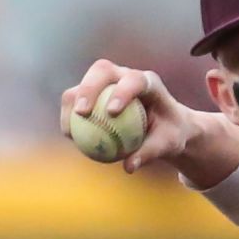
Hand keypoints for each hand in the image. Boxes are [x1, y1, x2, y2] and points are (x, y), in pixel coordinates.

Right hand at [60, 60, 205, 174]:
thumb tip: (129, 167)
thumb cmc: (169, 134)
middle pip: (102, 71)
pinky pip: (78, 99)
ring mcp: (109, 81)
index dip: (122, 92)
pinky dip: (71, 115)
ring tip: (69, 129)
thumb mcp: (168, 145)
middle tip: (81, 112)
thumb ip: (150, 152)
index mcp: (149, 82)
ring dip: (73, 102)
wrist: (165, 126)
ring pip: (84, 83)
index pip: (134, 80)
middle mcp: (126, 75)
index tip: (112, 112)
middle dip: (89, 88)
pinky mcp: (96, 92)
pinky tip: (69, 136)